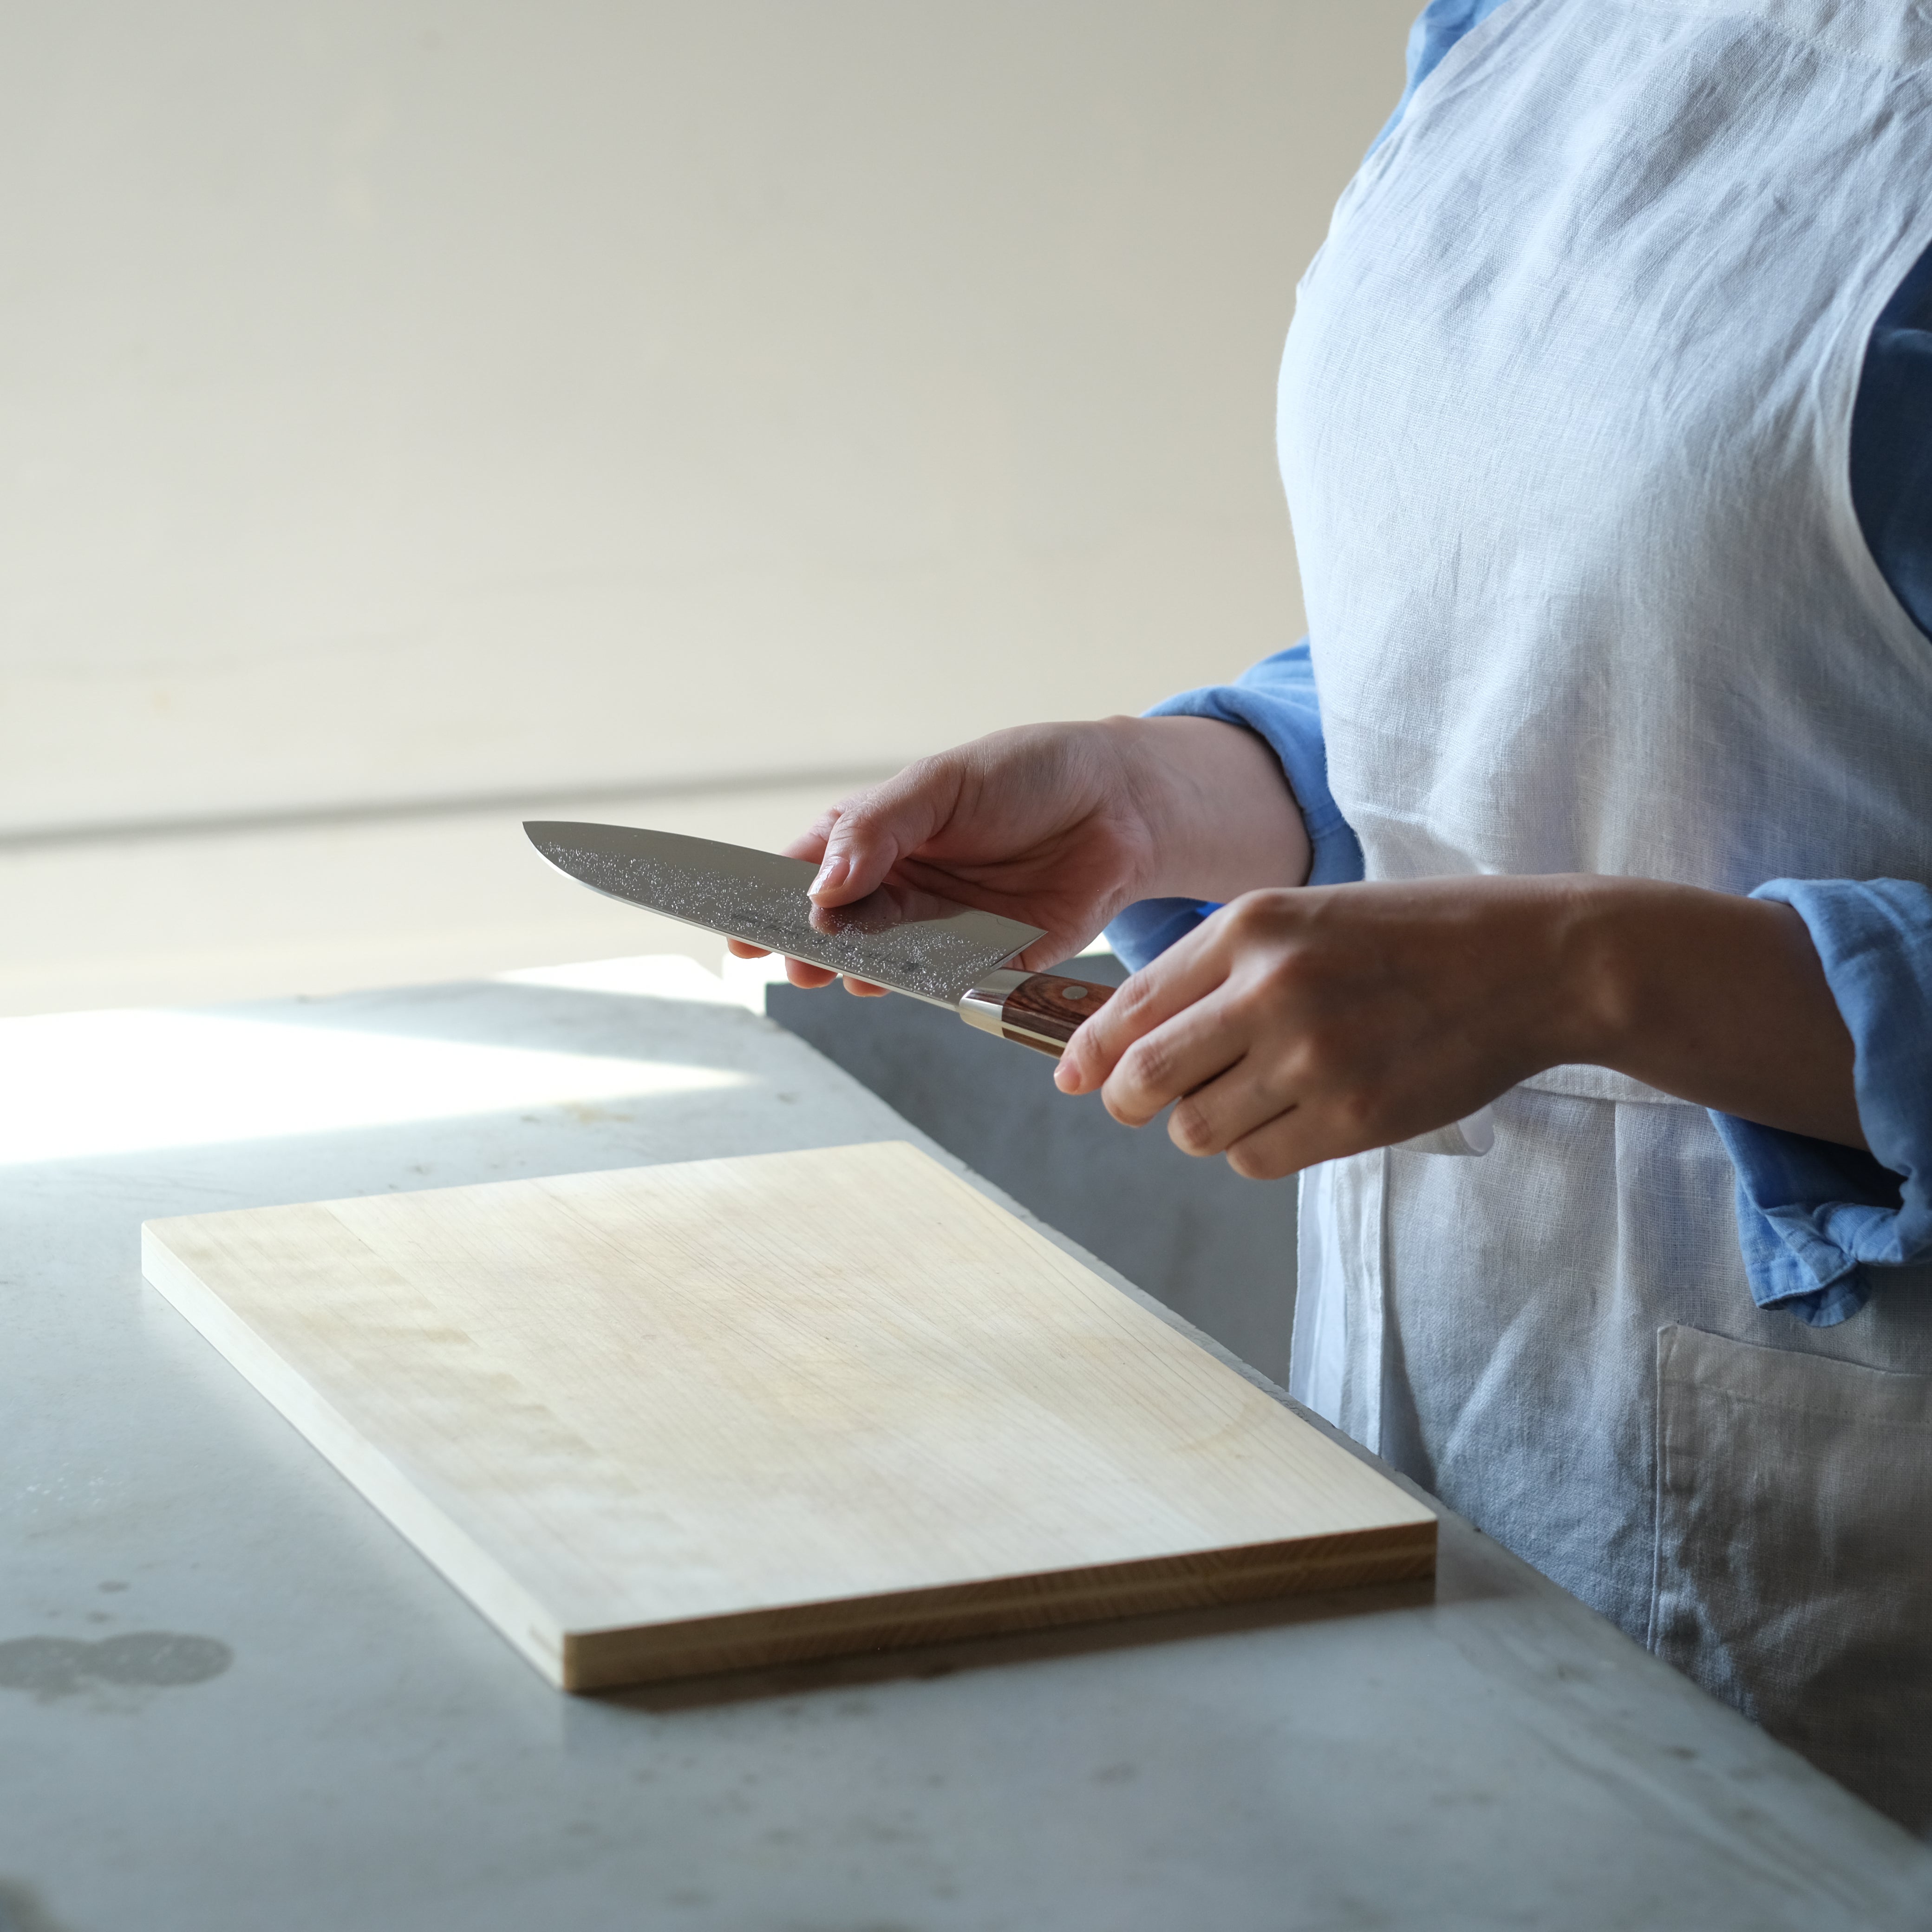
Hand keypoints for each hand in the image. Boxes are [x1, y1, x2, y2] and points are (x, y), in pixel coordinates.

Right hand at [728, 716, 1309, 992]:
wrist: (1120, 804)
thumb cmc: (1026, 776)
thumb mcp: (943, 783)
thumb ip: (879, 830)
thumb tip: (822, 885)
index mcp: (874, 839)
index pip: (803, 873)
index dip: (765, 901)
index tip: (735, 927)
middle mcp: (897, 891)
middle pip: (835, 930)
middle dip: (808, 948)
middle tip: (792, 960)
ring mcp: (939, 931)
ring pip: (882, 965)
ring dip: (860, 973)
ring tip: (841, 974)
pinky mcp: (989, 964)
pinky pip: (948, 986)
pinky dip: (927, 990)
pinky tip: (908, 986)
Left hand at [1056, 875, 1863, 1175]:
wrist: (1528, 961)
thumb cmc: (1406, 936)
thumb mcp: (1303, 917)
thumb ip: (1212, 970)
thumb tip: (1117, 1042)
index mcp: (1250, 927)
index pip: (1128, 1007)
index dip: (1087, 1054)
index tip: (1073, 1077)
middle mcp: (1270, 990)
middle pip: (1144, 1081)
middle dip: (1130, 1101)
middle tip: (1147, 1103)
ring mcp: (1313, 1059)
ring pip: (1196, 1131)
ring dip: (1206, 1124)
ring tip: (1256, 1093)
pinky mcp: (1353, 1119)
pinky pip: (1257, 1160)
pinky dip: (1260, 1148)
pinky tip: (1298, 1113)